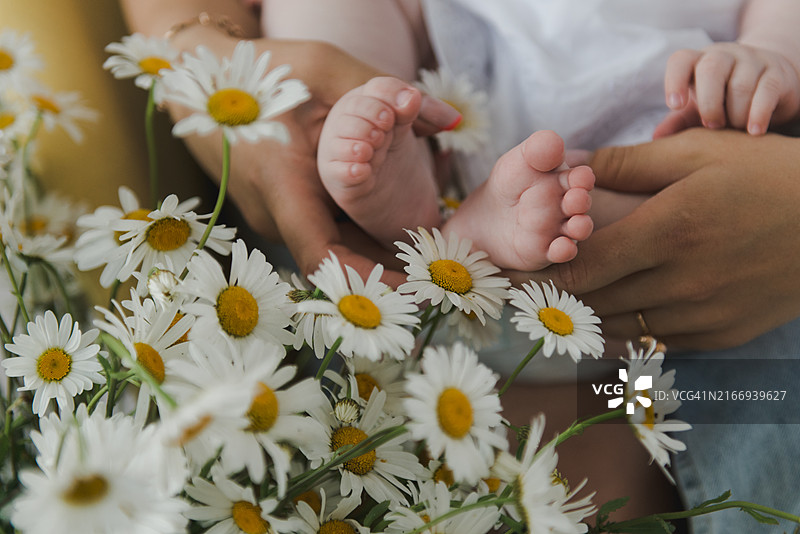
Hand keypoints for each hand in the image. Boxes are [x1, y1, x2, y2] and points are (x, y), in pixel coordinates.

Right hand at [168, 39, 457, 286]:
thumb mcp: (324, 67)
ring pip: (333, 250)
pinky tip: (398, 232)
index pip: (322, 257)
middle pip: (337, 262)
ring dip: (377, 256)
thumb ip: (386, 90)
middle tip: (441, 276)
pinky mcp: (283, 211)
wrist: (202, 82)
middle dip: (386, 276)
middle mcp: (276, 214)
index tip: (413, 290)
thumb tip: (450, 120)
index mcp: (281, 185)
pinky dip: (360, 237)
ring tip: (429, 257)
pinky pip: (324, 233)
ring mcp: (277, 217)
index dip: (366, 284)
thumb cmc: (258, 73)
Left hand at [517, 128, 799, 349]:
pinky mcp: (719, 335)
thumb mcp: (698, 152)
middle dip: (556, 295)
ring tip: (562, 301)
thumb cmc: (765, 176)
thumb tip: (572, 167)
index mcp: (668, 231)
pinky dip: (628, 326)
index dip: (542, 272)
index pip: (581, 266)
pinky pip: (655, 339)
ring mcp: (702, 315)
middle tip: (527, 289)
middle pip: (593, 302)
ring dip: (587, 314)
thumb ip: (629, 163)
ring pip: (618, 326)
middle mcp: (681, 281)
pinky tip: (616, 309)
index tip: (517, 270)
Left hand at [655, 42, 799, 136]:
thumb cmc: (722, 99)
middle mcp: (723, 55)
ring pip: (740, 85)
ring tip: (734, 129)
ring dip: (734, 114)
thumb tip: (656, 139)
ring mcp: (752, 61)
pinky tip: (754, 131)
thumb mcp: (697, 110)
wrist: (767, 84)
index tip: (675, 105)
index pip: (681, 60)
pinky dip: (758, 114)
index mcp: (697, 62)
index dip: (674, 81)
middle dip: (709, 104)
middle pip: (711, 70)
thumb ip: (677, 122)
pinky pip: (767, 91)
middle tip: (712, 126)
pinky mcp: (777, 73)